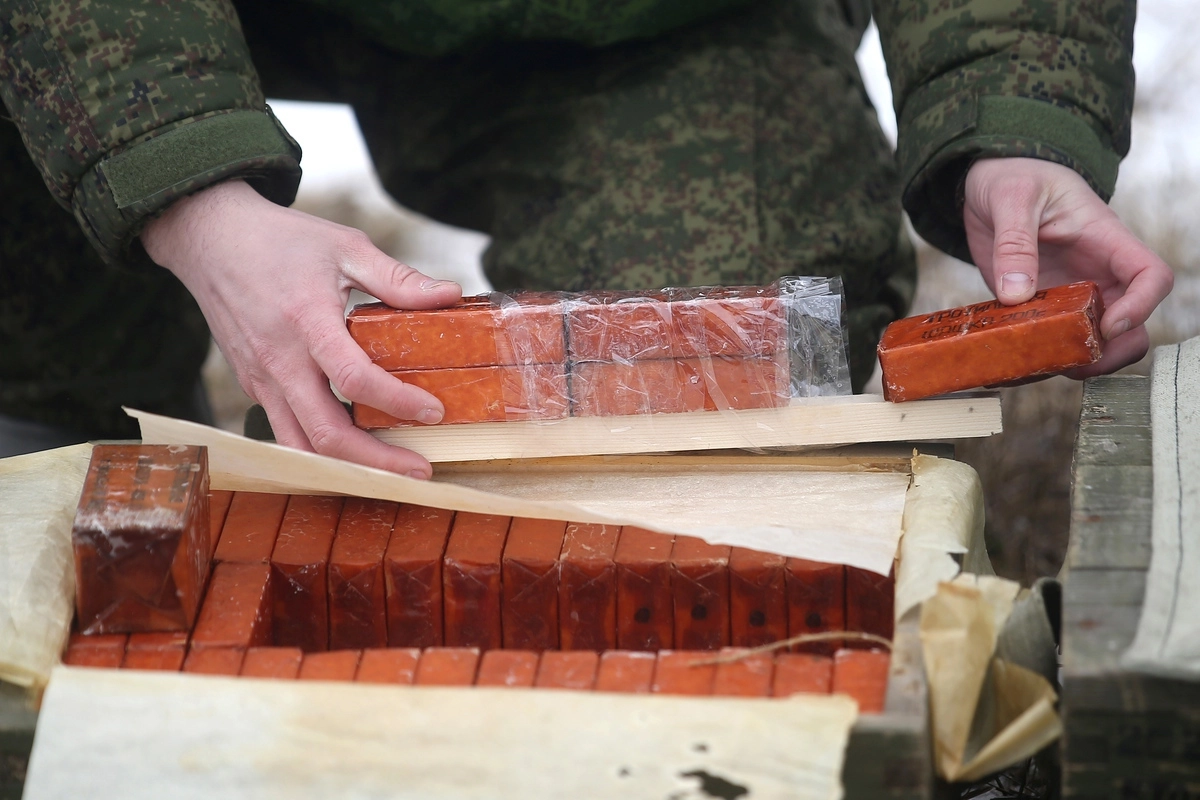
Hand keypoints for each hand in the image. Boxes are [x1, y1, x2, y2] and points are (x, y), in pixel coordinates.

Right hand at [141, 179, 461, 476]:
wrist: (211, 238)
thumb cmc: (280, 240)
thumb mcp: (345, 247)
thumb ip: (397, 278)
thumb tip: (451, 294)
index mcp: (307, 322)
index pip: (354, 379)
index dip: (397, 402)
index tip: (434, 411)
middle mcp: (280, 360)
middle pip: (326, 432)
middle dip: (377, 461)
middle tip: (420, 471)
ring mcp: (262, 379)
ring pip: (302, 445)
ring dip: (348, 466)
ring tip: (392, 471)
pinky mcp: (254, 387)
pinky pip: (287, 431)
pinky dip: (322, 449)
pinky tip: (357, 449)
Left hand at [963, 157, 1173, 375]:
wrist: (988, 183)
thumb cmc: (1013, 177)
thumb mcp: (1011, 198)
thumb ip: (1014, 243)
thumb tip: (1017, 294)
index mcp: (1104, 239)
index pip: (1151, 276)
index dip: (1141, 306)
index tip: (1108, 325)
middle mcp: (1096, 272)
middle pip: (1132, 323)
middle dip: (1112, 349)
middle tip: (1074, 363)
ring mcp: (1071, 293)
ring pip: (1095, 339)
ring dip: (1077, 360)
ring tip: (1041, 367)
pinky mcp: (1041, 306)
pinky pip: (1052, 339)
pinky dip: (1039, 357)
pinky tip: (1015, 365)